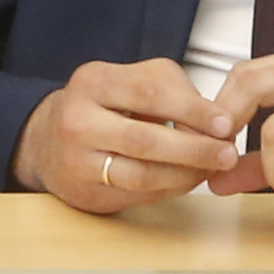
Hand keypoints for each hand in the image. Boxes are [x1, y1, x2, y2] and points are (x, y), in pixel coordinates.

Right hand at [12, 58, 238, 213]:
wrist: (46, 140)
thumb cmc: (103, 104)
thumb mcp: (133, 78)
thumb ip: (174, 90)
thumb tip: (212, 121)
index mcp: (94, 82)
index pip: (150, 94)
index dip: (193, 110)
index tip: (225, 123)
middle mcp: (78, 120)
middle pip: (144, 139)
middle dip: (194, 149)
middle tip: (227, 153)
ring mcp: (77, 161)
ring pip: (140, 174)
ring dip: (185, 174)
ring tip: (213, 168)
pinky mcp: (83, 193)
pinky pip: (135, 195)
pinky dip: (168, 189)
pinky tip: (189, 180)